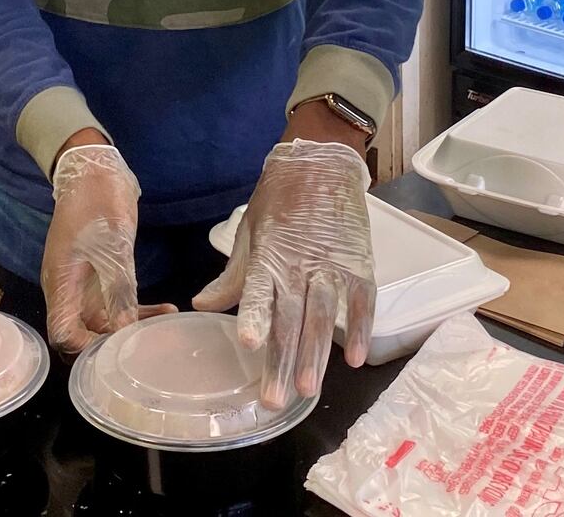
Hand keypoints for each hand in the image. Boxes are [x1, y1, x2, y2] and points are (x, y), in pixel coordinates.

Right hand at [41, 144, 168, 352]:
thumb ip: (118, 290)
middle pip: (82, 332)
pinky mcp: (101, 272)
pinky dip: (137, 308)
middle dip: (111, 344)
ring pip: (104, 319)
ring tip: (165, 330)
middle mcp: (69, 289)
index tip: (117, 354)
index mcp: (61, 284)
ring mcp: (84, 281)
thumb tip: (122, 331)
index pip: (63, 333)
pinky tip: (165, 309)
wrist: (94, 169)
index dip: (85, 349)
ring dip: (131, 326)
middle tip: (146, 347)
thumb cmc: (96, 205)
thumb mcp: (112, 248)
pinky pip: (116, 300)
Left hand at [194, 139, 374, 407]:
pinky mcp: (360, 263)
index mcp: (269, 256)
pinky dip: (360, 330)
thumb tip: (201, 305)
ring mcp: (333, 264)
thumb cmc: (278, 200)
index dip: (255, 317)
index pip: (259, 292)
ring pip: (325, 316)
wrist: (323, 163)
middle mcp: (300, 264)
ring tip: (308, 389)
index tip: (248, 344)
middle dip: (283, 361)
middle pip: (291, 318)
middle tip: (275, 399)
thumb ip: (232, 276)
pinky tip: (355, 359)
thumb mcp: (249, 232)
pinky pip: (363, 302)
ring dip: (317, 354)